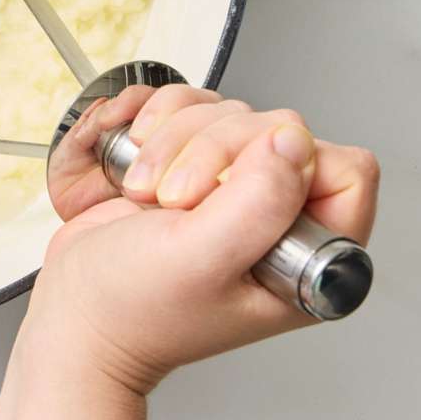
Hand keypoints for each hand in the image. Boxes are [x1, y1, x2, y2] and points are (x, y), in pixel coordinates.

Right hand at [0, 86, 378, 419]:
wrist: (77, 312)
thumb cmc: (134, 309)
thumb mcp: (200, 261)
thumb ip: (258, 202)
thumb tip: (294, 140)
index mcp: (309, 258)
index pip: (342, 169)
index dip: (283, 165)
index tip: (226, 192)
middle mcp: (281, 218)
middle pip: (280, 129)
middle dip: (212, 151)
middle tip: (175, 199)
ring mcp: (238, 187)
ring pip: (233, 112)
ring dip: (175, 139)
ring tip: (149, 192)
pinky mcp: (197, 163)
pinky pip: (193, 107)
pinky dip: (158, 123)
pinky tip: (140, 165)